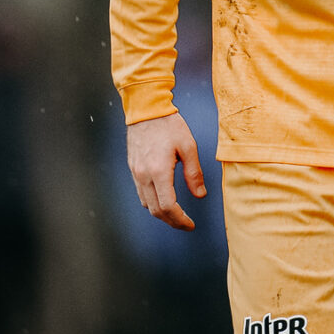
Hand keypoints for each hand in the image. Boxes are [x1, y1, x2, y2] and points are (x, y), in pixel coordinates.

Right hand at [126, 112, 206, 230]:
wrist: (146, 109)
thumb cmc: (169, 124)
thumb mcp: (188, 146)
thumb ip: (194, 173)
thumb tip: (200, 195)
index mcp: (159, 171)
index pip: (168, 206)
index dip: (180, 220)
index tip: (190, 224)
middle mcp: (144, 175)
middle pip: (156, 210)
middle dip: (172, 221)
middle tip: (186, 224)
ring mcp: (136, 172)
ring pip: (146, 204)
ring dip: (161, 214)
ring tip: (176, 214)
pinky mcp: (133, 168)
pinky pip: (141, 193)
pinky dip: (152, 202)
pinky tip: (163, 199)